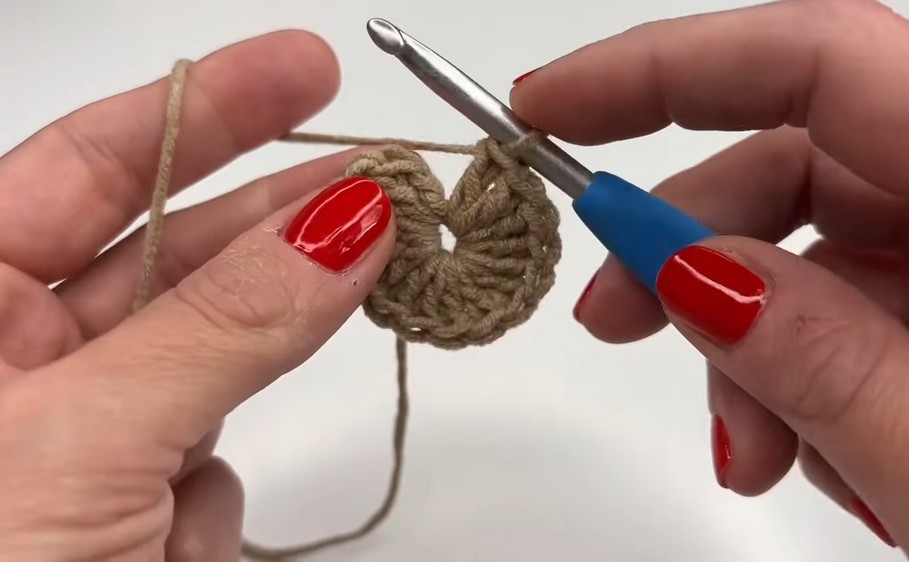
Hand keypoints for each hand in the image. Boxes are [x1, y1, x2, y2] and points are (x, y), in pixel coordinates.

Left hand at [0, 32, 393, 559]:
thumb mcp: (80, 441)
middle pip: (174, 259)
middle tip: (382, 192)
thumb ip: (225, 325)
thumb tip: (344, 225)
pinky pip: (202, 476)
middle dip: (276, 235)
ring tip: (156, 520)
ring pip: (208, 381)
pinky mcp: (122, 509)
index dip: (209, 103)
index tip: (308, 69)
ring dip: (219, 427)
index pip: (91, 161)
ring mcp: (72, 438)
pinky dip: (195, 519)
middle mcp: (7, 359)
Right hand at [513, 0, 908, 557]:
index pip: (828, 62)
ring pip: (809, 241)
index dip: (670, 65)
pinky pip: (841, 305)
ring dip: (739, 336)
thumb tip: (684, 266)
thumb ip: (828, 365)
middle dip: (686, 237)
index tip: (553, 106)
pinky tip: (789, 447)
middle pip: (800, 155)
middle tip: (606, 314)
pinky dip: (787, 372)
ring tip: (741, 449)